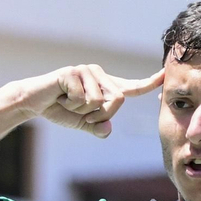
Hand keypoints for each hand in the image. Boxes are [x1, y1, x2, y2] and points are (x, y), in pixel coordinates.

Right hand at [25, 65, 162, 138]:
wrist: (34, 102)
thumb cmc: (61, 110)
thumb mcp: (84, 123)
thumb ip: (98, 127)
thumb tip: (107, 129)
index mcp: (105, 85)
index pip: (131, 87)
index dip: (149, 83)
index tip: (166, 75)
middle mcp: (99, 74)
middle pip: (118, 100)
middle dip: (100, 114)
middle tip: (80, 112)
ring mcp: (86, 71)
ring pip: (100, 101)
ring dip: (83, 111)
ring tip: (68, 102)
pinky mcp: (73, 72)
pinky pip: (83, 98)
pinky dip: (71, 105)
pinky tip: (60, 97)